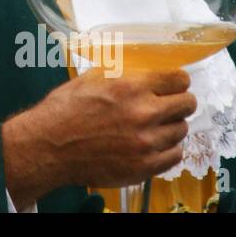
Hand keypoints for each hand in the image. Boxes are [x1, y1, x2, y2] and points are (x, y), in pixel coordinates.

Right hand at [3, 68, 195, 207]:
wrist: (48, 147)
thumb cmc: (63, 111)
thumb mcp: (90, 79)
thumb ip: (121, 74)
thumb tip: (142, 70)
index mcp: (130, 86)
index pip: (178, 79)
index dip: (177, 82)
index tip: (174, 86)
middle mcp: (143, 113)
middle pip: (187, 104)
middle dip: (179, 103)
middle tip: (168, 106)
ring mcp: (145, 142)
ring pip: (181, 130)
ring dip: (170, 127)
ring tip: (154, 128)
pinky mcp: (144, 166)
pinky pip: (174, 156)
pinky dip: (167, 150)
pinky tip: (152, 145)